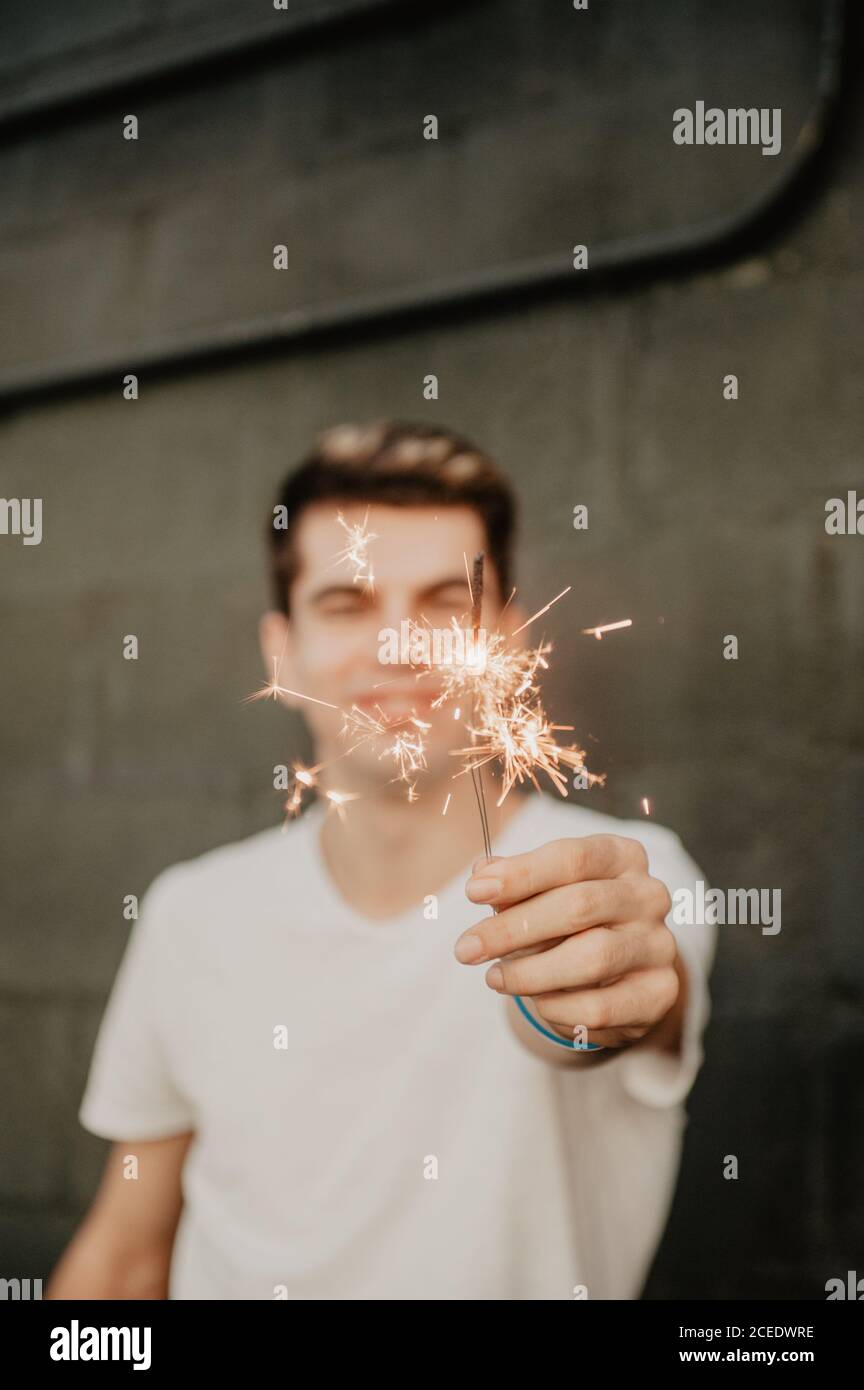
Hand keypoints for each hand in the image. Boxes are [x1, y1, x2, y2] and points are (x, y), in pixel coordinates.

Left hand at [455, 835, 679, 1050]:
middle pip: (579, 905)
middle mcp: (648, 895)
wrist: (622, 971)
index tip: (474, 892)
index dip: (521, 874)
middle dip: (513, 929)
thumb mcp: (545, 892)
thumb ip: (515, 883)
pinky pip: (601, 1006)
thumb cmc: (573, 920)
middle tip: (466, 948)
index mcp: (622, 856)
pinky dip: (558, 1007)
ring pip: (591, 957)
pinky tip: (536, 1002)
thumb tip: (481, 876)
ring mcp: (659, 944)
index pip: (572, 858)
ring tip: (494, 978)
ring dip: (531, 972)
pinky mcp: (659, 993)